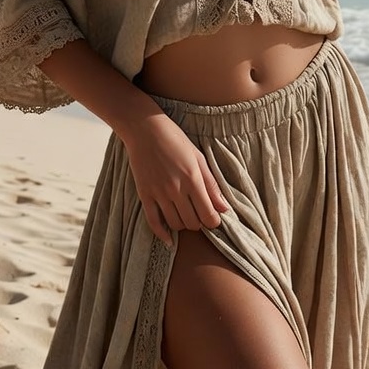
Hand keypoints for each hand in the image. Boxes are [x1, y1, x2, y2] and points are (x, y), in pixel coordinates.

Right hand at [122, 112, 229, 245]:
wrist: (145, 128)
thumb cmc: (175, 139)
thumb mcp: (198, 158)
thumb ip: (211, 185)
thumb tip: (224, 208)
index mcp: (192, 179)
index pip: (208, 215)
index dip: (214, 221)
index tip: (214, 219)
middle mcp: (176, 189)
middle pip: (192, 223)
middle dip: (199, 223)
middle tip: (200, 215)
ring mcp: (158, 193)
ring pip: (175, 224)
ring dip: (183, 225)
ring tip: (186, 216)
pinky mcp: (144, 194)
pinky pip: (153, 222)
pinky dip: (162, 234)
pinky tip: (169, 240)